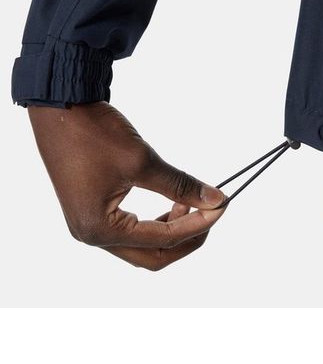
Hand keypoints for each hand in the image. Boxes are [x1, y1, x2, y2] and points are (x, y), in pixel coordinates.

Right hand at [28, 101, 226, 269]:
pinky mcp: (91, 210)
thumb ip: (180, 184)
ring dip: (170, 230)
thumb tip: (215, 199)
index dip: (198, 224)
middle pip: (151, 255)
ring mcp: (88, 225)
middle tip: (210, 213)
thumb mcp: (142, 160)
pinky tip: (171, 203)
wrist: (60, 108)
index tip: (221, 206)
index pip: (162, 240)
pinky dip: (153, 222)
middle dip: (186, 237)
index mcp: (99, 229)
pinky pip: (129, 230)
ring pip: (141, 245)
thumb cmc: (94, 133)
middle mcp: (91, 235)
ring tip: (190, 204)